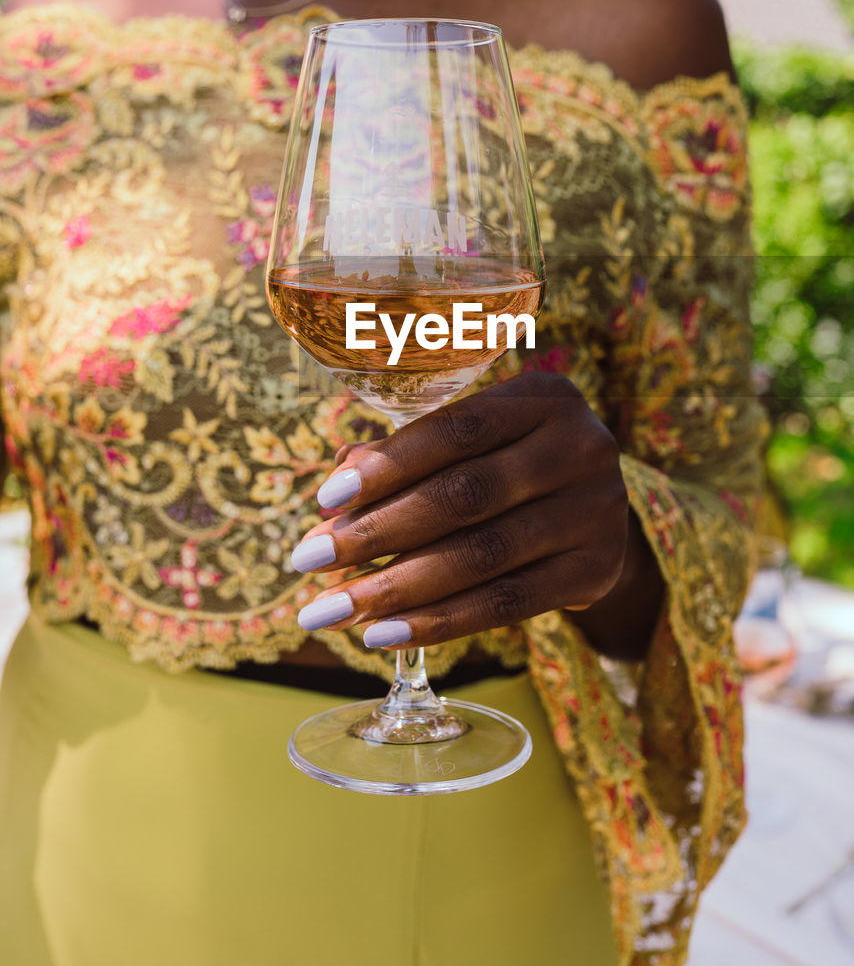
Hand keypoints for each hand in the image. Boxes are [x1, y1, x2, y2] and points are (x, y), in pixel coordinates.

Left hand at [292, 372, 630, 649]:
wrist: (591, 510)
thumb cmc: (507, 463)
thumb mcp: (469, 442)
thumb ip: (402, 457)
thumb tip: (332, 503)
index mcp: (544, 397)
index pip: (456, 430)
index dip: (388, 466)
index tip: (325, 501)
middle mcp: (582, 446)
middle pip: (465, 495)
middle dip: (378, 533)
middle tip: (309, 560)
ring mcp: (598, 509)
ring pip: (483, 556)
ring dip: (397, 588)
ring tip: (334, 609)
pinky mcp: (599, 569)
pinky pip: (509, 603)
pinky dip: (440, 622)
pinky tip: (385, 635)